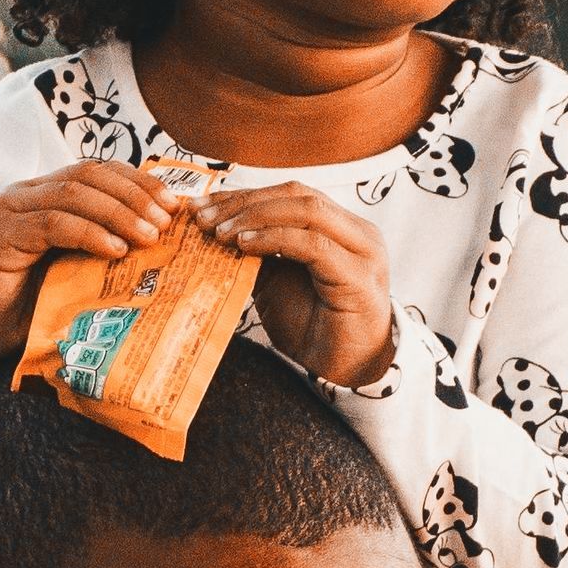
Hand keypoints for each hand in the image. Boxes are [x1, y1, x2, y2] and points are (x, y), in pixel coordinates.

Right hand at [0, 162, 174, 382]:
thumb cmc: (27, 308)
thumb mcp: (74, 273)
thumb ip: (103, 250)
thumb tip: (162, 246)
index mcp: (43, 196)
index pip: (97, 172)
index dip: (138, 182)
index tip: (174, 204)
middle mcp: (23, 194)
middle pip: (88, 175)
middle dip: (134, 194)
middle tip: (167, 220)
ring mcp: (7, 212)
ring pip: (72, 194)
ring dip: (118, 213)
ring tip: (150, 236)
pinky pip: (51, 224)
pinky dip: (88, 233)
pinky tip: (116, 249)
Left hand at [192, 182, 394, 388]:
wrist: (343, 372)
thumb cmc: (313, 329)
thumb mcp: (276, 282)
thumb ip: (258, 252)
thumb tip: (215, 228)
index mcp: (342, 228)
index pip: (291, 195)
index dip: (246, 196)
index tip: (203, 206)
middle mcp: (358, 233)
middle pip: (298, 195)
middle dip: (246, 202)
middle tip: (204, 216)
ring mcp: (363, 252)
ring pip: (307, 211)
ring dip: (256, 217)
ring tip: (220, 232)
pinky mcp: (360, 277)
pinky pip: (313, 245)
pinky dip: (274, 240)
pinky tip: (245, 245)